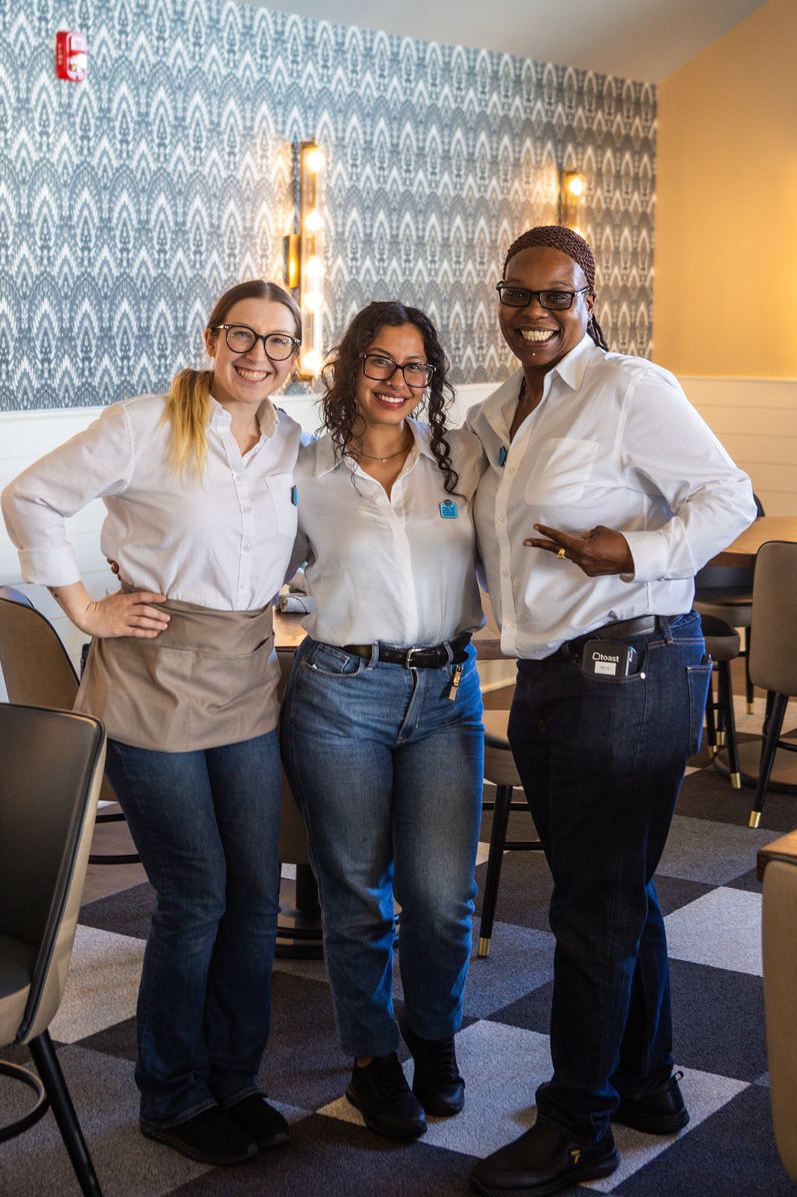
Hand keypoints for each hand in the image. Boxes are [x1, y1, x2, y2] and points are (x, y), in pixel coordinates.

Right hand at [48, 582, 169, 637]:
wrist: (87, 617)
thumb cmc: (101, 607)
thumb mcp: (114, 596)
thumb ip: (125, 592)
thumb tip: (134, 586)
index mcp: (124, 599)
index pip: (142, 596)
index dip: (154, 597)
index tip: (164, 599)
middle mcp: (124, 609)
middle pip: (145, 610)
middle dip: (158, 614)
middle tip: (168, 617)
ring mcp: (122, 619)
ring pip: (142, 621)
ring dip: (155, 623)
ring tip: (164, 626)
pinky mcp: (119, 630)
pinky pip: (135, 632)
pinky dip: (145, 633)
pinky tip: (154, 634)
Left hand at [524, 524, 633, 576]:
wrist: (632, 558)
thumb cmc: (617, 542)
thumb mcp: (600, 531)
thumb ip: (587, 534)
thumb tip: (581, 538)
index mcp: (582, 548)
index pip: (560, 538)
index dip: (548, 532)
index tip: (536, 528)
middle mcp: (580, 560)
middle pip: (557, 549)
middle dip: (542, 544)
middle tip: (526, 541)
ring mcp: (584, 567)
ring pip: (574, 554)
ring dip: (579, 547)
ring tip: (600, 545)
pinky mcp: (590, 572)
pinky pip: (583, 559)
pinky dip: (588, 554)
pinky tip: (602, 553)